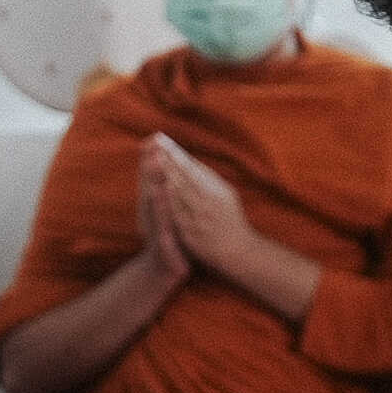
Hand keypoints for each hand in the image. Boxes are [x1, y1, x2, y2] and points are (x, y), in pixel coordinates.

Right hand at [130, 150, 195, 286]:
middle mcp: (150, 216)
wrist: (165, 271)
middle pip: (150, 187)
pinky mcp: (162, 245)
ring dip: (154, 184)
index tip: (154, 139)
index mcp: (153, 207)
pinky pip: (163, 226)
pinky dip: (163, 212)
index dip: (151, 159)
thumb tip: (166, 166)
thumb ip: (165, 192)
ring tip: (157, 165)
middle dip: (151, 166)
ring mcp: (155, 230)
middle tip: (152, 145)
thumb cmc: (170, 239)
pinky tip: (165, 200)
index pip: (151, 180)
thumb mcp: (168, 214)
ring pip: (154, 205)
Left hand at [145, 136, 262, 280]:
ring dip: (167, 176)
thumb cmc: (228, 218)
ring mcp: (201, 219)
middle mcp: (210, 203)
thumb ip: (207, 178)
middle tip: (155, 145)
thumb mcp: (225, 194)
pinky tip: (158, 190)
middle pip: (185, 178)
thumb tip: (186, 159)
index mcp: (218, 191)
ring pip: (181, 194)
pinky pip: (178, 215)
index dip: (176, 154)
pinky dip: (168, 201)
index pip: (193, 168)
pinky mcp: (193, 235)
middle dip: (169, 160)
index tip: (162, 140)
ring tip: (154, 159)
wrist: (237, 252)